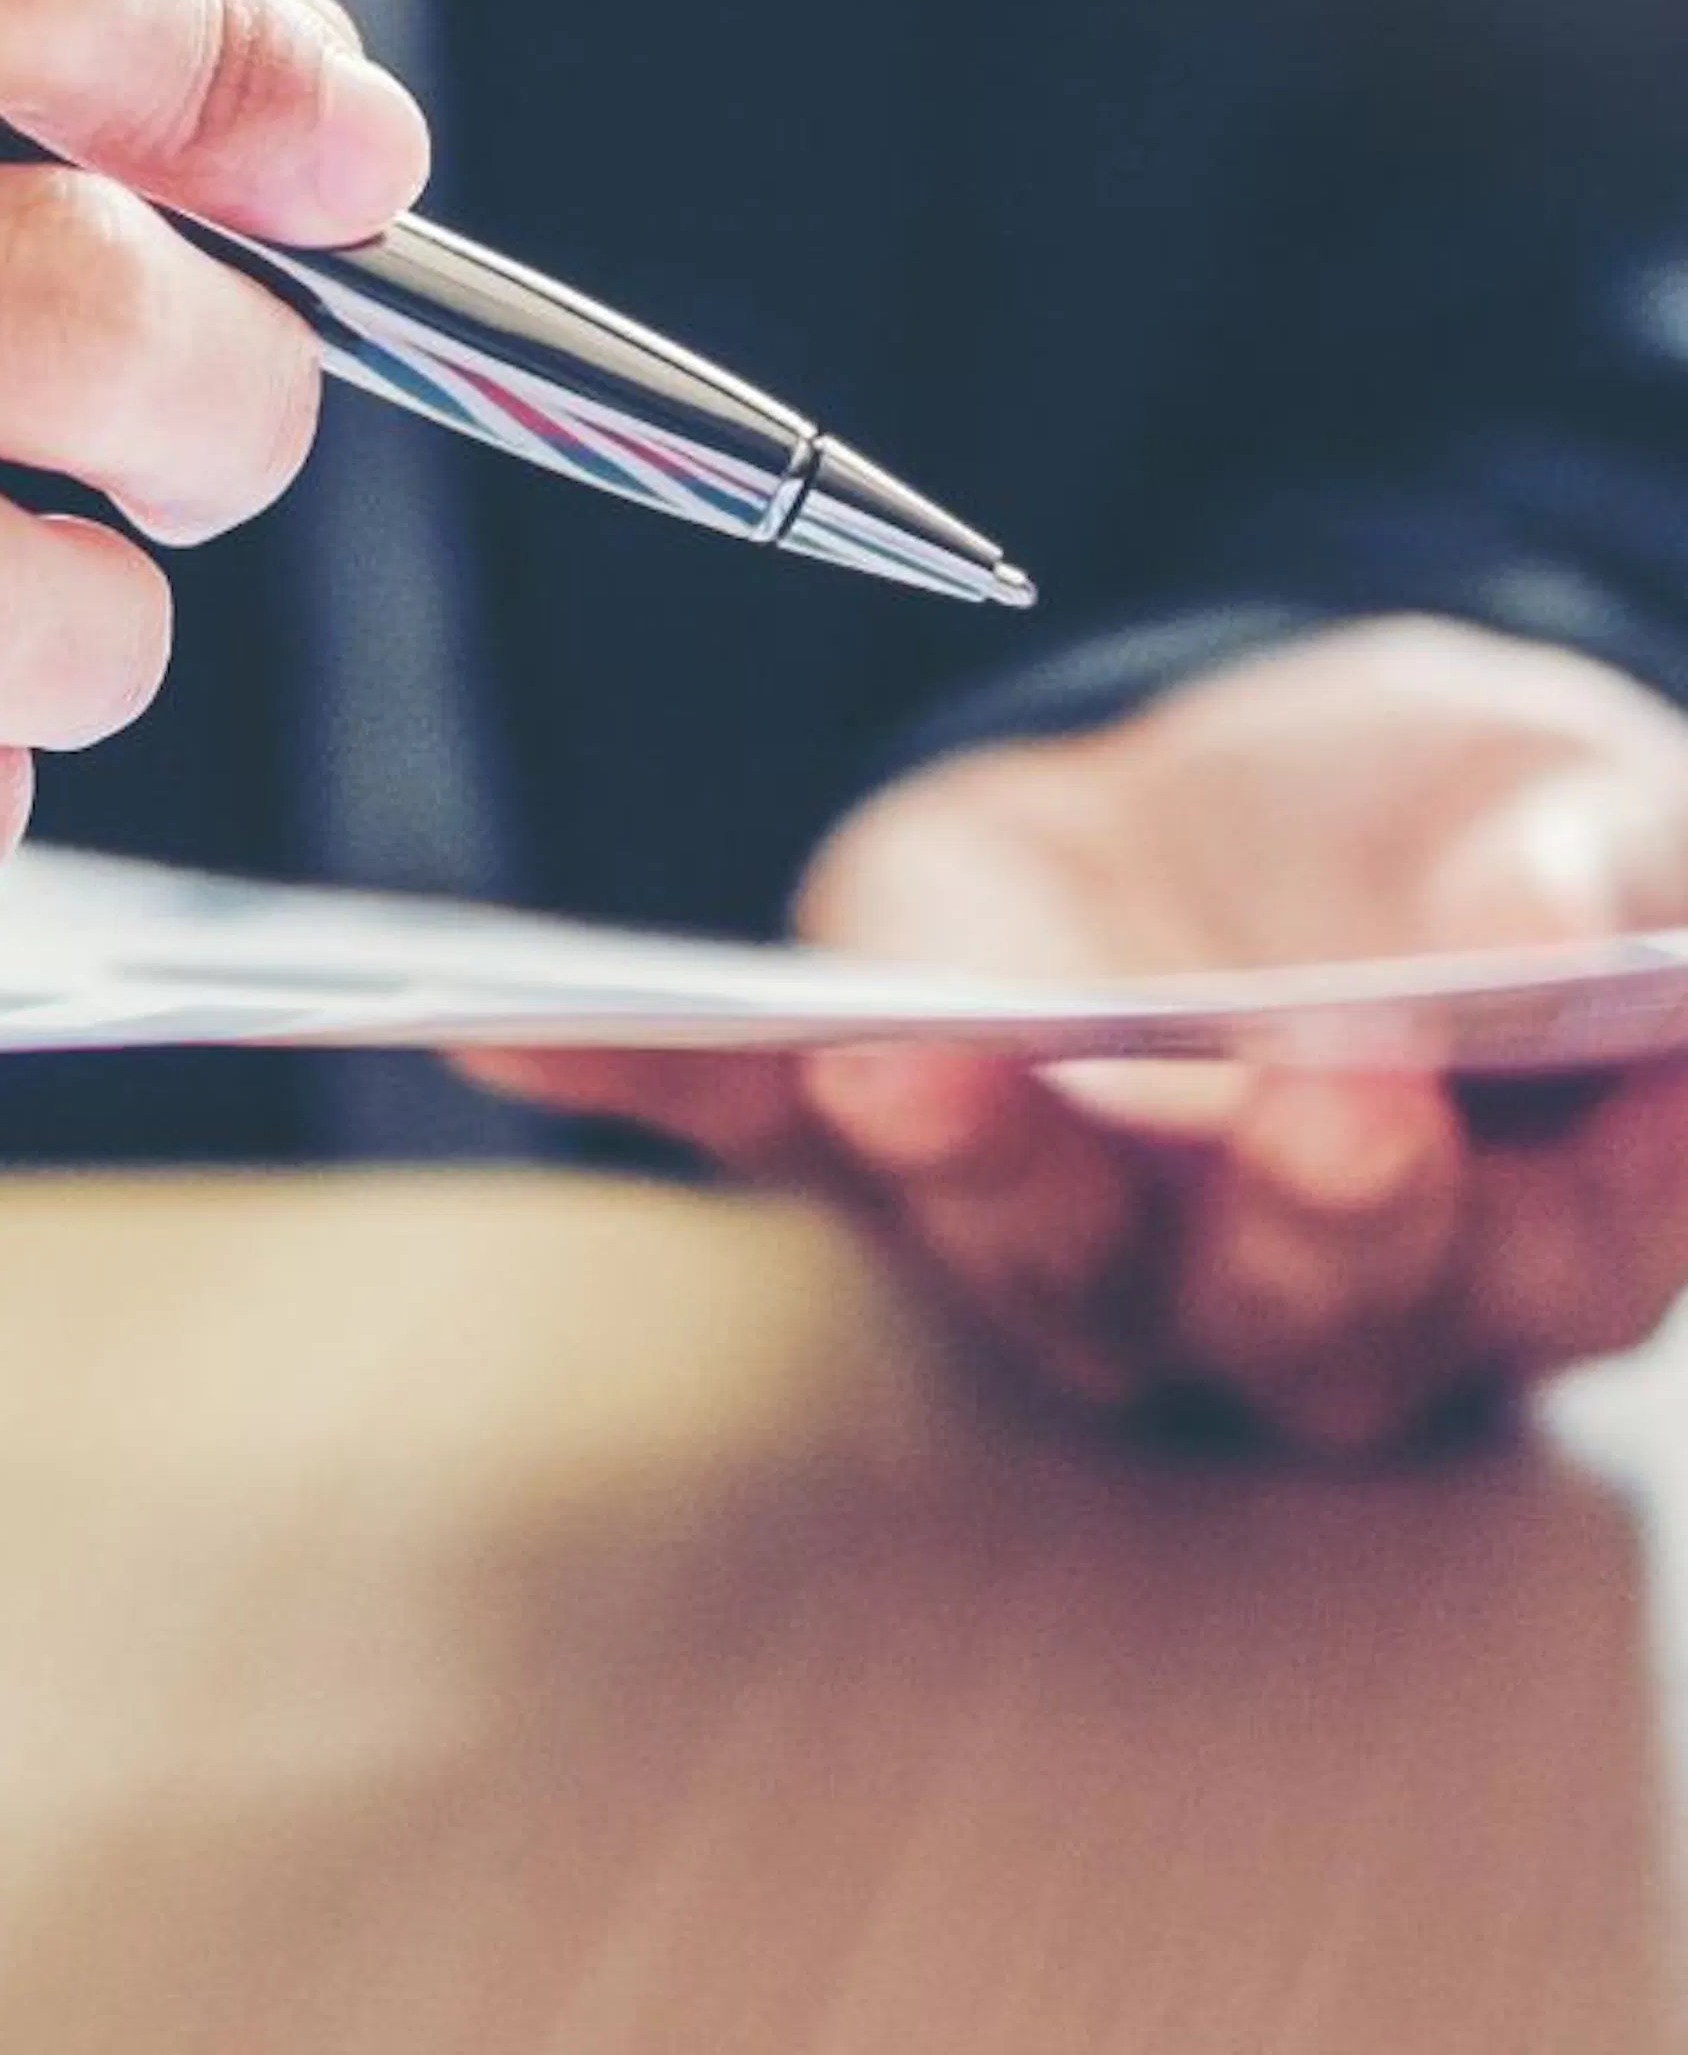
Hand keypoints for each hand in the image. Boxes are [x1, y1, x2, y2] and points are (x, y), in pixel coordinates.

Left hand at [460, 620, 1687, 1451]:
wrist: (1242, 786)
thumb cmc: (1448, 826)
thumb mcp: (1563, 781)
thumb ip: (1605, 852)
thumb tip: (1545, 925)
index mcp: (1521, 1218)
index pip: (1580, 1251)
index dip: (1614, 1194)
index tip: (1597, 1078)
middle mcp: (1292, 1288)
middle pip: (1307, 1312)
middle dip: (1313, 1209)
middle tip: (1319, 1089)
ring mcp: (1075, 1228)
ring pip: (1034, 1262)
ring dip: (975, 1170)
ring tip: (911, 1065)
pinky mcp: (882, 1137)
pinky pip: (745, 1131)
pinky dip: (632, 1079)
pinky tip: (515, 1029)